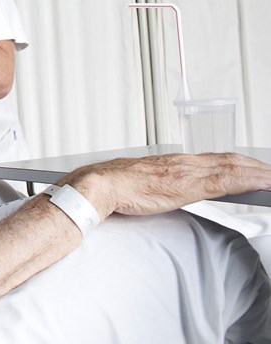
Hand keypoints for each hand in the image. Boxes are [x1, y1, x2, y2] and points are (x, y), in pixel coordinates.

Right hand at [63, 153, 270, 218]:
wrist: (98, 186)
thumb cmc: (113, 188)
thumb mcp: (141, 185)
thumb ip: (155, 186)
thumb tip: (158, 192)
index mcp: (174, 163)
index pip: (216, 159)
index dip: (239, 163)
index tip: (257, 169)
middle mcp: (184, 162)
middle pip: (230, 160)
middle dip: (256, 165)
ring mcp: (187, 172)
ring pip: (233, 166)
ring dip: (260, 171)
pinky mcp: (188, 185)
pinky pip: (227, 180)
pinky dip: (251, 180)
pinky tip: (266, 183)